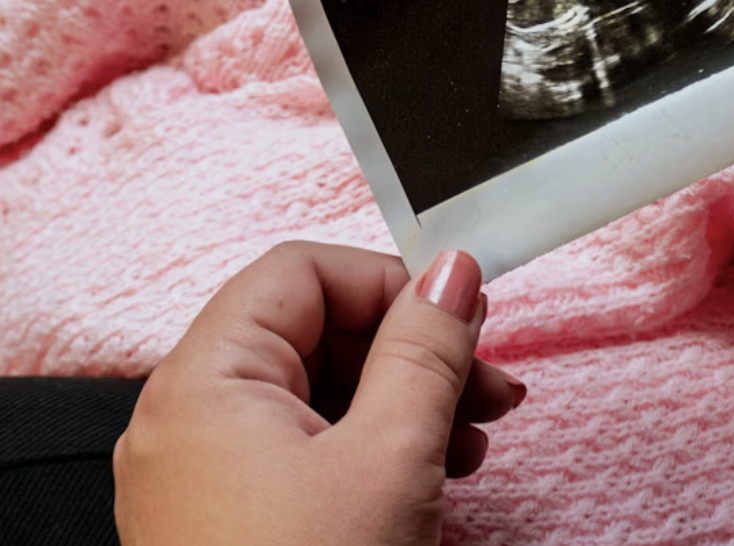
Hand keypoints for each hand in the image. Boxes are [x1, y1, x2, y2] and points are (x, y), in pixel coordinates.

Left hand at [114, 242, 524, 545]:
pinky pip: (311, 446)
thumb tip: (450, 271)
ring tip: (471, 438)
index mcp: (206, 384)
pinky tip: (433, 473)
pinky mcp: (236, 516)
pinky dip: (377, 446)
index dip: (391, 283)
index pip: (304, 273)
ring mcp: (210, 473)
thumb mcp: (391, 455)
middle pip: (317, 331)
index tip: (460, 313)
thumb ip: (425, 347)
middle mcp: (193, 419)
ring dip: (408, 401)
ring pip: (322, 391)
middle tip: (485, 382)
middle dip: (414, 351)